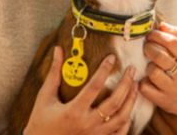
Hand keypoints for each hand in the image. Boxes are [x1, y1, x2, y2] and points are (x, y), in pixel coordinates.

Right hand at [24, 46, 138, 134]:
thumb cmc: (40, 122)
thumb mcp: (45, 97)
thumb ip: (54, 73)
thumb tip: (58, 50)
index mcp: (74, 111)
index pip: (94, 86)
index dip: (105, 70)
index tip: (112, 58)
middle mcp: (87, 124)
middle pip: (114, 102)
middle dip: (126, 84)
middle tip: (131, 70)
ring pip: (121, 118)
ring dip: (131, 101)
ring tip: (135, 86)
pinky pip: (119, 134)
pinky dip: (127, 121)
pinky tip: (129, 110)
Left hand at [139, 22, 176, 121]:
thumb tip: (162, 25)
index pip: (173, 42)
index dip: (158, 35)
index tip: (151, 34)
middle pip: (160, 56)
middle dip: (149, 47)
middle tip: (147, 46)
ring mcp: (173, 90)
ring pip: (152, 72)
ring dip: (148, 65)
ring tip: (151, 65)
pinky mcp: (163, 101)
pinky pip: (145, 88)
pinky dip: (143, 81)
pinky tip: (148, 79)